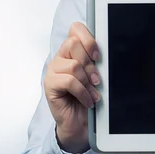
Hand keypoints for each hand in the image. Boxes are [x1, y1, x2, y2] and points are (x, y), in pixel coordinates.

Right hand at [44, 22, 100, 153]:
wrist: (81, 124)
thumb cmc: (89, 98)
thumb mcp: (96, 77)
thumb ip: (97, 62)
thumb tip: (105, 53)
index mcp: (72, 52)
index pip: (75, 29)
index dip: (88, 39)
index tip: (98, 55)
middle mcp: (60, 58)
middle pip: (73, 44)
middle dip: (90, 63)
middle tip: (97, 80)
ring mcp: (53, 71)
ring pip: (73, 65)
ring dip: (87, 82)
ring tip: (93, 93)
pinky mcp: (49, 85)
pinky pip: (69, 81)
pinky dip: (82, 92)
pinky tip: (87, 100)